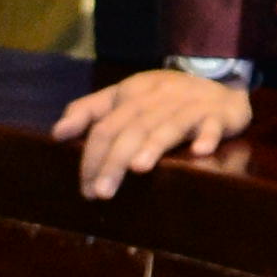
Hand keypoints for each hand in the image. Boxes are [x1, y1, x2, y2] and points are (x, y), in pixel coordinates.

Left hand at [53, 66, 254, 200]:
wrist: (219, 83)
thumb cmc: (164, 98)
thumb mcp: (125, 96)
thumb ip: (90, 111)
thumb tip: (57, 134)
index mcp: (135, 94)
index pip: (106, 125)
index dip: (93, 155)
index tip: (85, 187)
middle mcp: (161, 98)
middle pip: (133, 128)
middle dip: (114, 160)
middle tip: (101, 193)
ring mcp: (191, 106)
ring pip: (169, 126)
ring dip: (154, 145)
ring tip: (138, 169)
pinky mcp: (219, 114)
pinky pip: (213, 124)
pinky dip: (208, 135)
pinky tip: (201, 151)